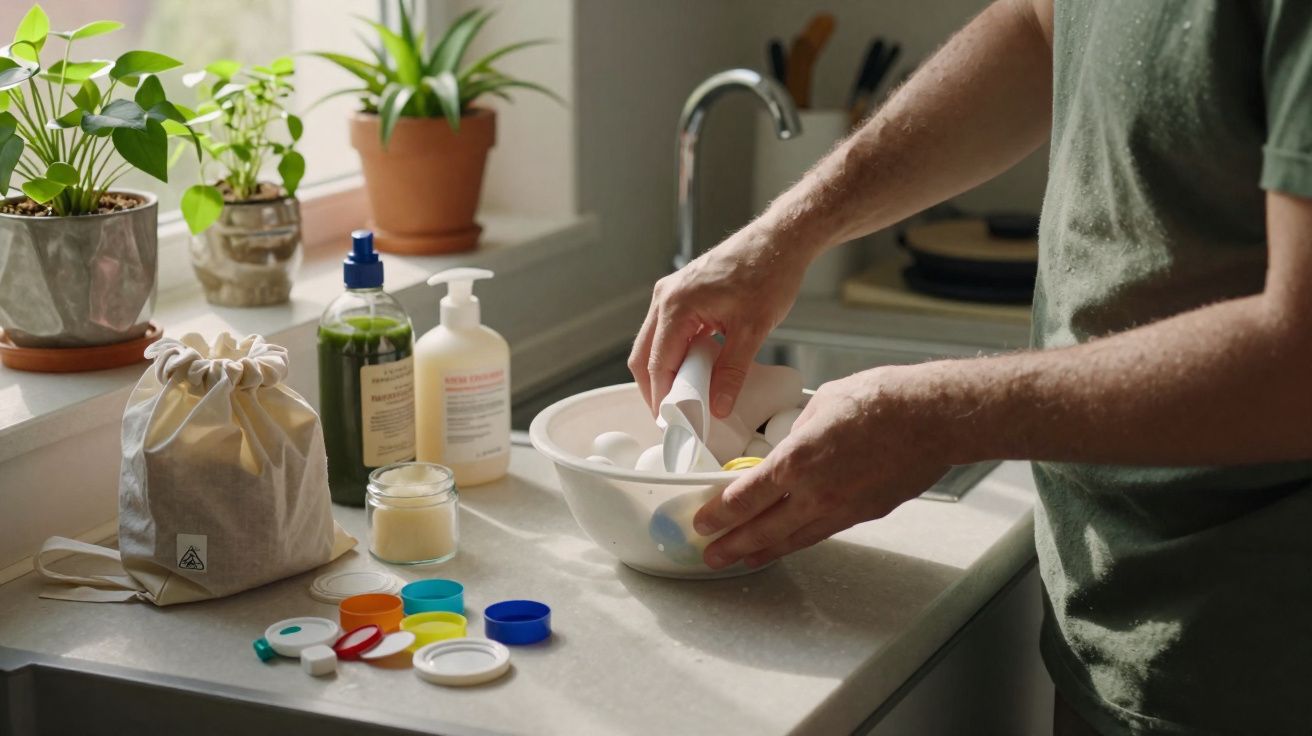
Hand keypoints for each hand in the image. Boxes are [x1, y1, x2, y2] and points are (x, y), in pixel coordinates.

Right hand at [628, 228, 808, 416]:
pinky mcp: (683, 293)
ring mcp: (672, 293)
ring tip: (684, 398)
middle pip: (644, 354)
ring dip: (664, 371)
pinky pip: (667, 330)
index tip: (670, 422)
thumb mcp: (752, 331)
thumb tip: (717, 406)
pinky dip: (674, 353)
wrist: (781, 240)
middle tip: (671, 416)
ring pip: (653, 343)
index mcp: (676, 305)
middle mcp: (666, 297)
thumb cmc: (768, 272)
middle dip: (654, 388)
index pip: (656, 363)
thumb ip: (731, 372)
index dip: (661, 397)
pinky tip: (694, 370)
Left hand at [692, 366, 951, 568]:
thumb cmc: (883, 400)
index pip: (745, 497)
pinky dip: (798, 542)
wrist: (934, 417)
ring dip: (762, 551)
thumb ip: (799, 429)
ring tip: (741, 559)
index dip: (719, 514)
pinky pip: (821, 533)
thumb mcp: (822, 402)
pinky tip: (788, 544)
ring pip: (792, 539)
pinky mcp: (864, 513)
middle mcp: (815, 492)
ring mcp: (841, 508)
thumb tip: (791, 440)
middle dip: (731, 545)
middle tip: (710, 555)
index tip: (702, 522)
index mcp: (797, 459)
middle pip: (762, 529)